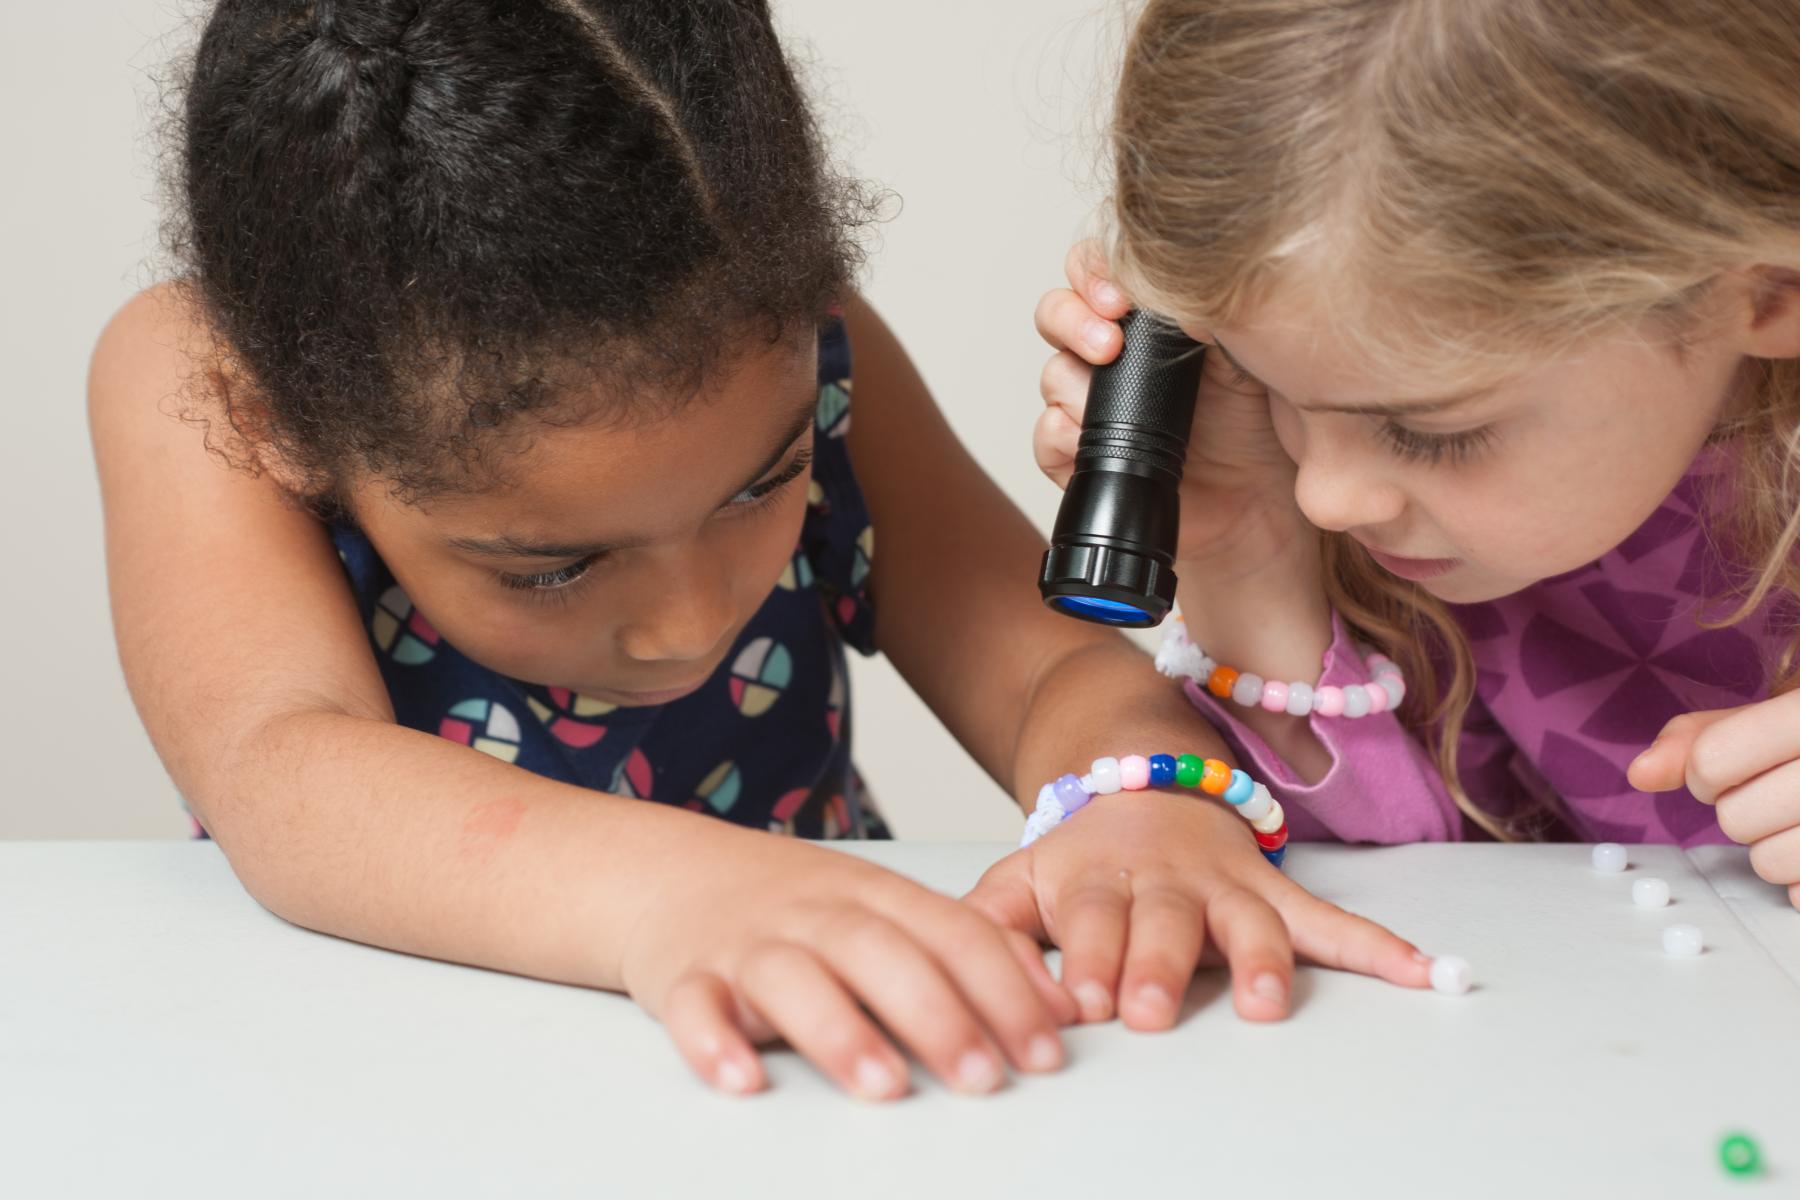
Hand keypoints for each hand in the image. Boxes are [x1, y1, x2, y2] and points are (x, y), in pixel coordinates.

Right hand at [619, 829, 1077, 1098]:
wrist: (668, 873)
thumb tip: (1059, 1006)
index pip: (951, 931)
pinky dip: (712, 1041)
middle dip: (938, 1014)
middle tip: (984, 1078)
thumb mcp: (886, 908)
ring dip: (839, 1029)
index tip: (1045, 1053)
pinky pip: (693, 1006)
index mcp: (874, 893)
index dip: (1005, 989)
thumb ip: (968, 948)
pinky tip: (743, 1079)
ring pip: (792, 975)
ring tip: (884, 1085)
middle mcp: (815, 912)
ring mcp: (748, 943)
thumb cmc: (797, 906)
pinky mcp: (685, 977)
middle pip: (879, 950)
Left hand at [964, 791, 1430, 1026]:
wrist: (1134, 776)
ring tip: (1268, 1006)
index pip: (1090, 921)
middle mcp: (1165, 881)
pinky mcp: (1273, 892)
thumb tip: (970, 982)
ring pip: (1248, 921)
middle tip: (1147, 1010)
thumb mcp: (1020, 878)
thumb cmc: (1079, 859)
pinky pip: (1329, 919)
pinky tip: (1426, 974)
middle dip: (1158, 966)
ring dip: (1260, 962)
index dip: (1086, 958)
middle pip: (1164, 923)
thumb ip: (991, 924)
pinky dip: (1379, 947)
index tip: (1080, 1000)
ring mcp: (1226, 884)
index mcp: (1097, 878)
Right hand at [1034, 242, 1309, 574]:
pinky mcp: (1080, 455)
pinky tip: (1089, 439)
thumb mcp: (1247, 355)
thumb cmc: (1258, 424)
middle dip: (1072, 320)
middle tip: (1107, 345)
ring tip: (1110, 404)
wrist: (1258, 501)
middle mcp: (1112, 355)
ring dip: (1075, 385)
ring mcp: (1092, 404)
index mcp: (1146, 319)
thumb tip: (1176, 292)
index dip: (1094, 274)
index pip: (1095, 272)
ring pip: (1052, 374)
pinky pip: (1046, 436)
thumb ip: (1211, 315)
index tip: (1122, 299)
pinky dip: (1061, 434)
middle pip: (1057, 313)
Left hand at [1628, 693, 1799, 909]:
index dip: (1704, 771)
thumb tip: (1640, 773)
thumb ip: (1705, 734)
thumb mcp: (1779, 710)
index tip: (1727, 768)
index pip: (1711, 762)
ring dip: (1775, 847)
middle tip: (1780, 791)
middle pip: (1734, 818)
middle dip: (1744, 809)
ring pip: (1768, 863)